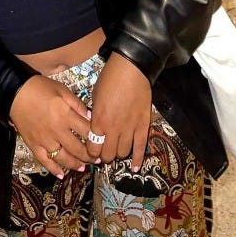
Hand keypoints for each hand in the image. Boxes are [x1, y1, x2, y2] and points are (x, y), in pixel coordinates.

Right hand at [9, 76, 92, 177]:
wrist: (16, 93)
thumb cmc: (40, 88)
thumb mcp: (63, 91)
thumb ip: (78, 105)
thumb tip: (90, 117)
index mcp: (65, 115)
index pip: (86, 131)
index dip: (96, 138)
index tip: (103, 142)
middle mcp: (56, 131)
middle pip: (77, 148)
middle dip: (89, 155)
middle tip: (97, 159)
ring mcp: (44, 140)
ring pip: (62, 158)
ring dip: (75, 164)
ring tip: (83, 167)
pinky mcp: (33, 145)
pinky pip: (44, 161)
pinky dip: (53, 169)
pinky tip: (61, 175)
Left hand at [86, 53, 152, 169]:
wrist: (132, 68)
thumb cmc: (110, 79)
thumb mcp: (95, 97)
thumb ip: (95, 116)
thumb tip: (96, 127)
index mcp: (98, 122)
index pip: (93, 149)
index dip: (92, 152)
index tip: (94, 150)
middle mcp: (113, 129)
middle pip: (108, 154)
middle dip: (105, 156)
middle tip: (106, 152)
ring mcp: (129, 128)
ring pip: (123, 152)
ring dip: (119, 154)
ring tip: (118, 150)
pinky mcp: (143, 124)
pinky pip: (141, 147)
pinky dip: (138, 159)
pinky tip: (135, 167)